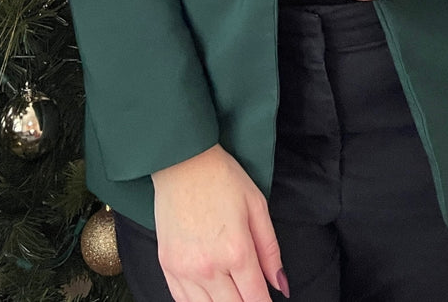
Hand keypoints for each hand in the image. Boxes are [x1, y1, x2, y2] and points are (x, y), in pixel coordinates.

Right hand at [152, 144, 288, 300]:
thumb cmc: (221, 177)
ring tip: (232, 293)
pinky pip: (183, 301)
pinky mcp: (167, 266)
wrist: (182, 160)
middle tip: (251, 294)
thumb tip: (280, 284)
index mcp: (236, 251)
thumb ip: (270, 250)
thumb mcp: (257, 206)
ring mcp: (185, 269)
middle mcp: (209, 267)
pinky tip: (210, 295)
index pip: (256, 299)